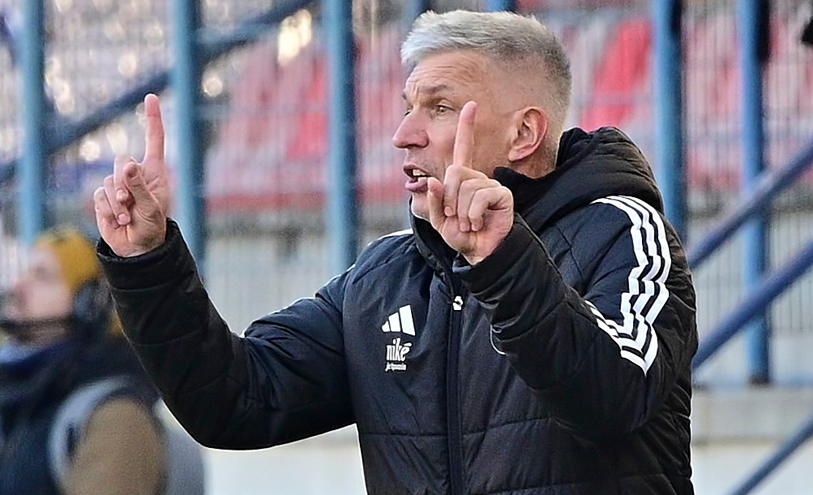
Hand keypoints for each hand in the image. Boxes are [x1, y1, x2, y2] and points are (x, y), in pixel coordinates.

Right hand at [94, 94, 169, 256]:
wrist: (137, 248)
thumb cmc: (152, 227)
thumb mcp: (151, 208)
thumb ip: (140, 187)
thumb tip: (128, 165)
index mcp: (154, 172)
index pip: (155, 140)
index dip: (153, 119)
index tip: (151, 97)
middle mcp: (136, 175)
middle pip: (121, 161)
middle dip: (123, 181)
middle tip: (130, 202)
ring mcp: (118, 185)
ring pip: (107, 180)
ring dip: (116, 201)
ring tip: (128, 217)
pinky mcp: (103, 198)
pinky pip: (98, 195)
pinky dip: (107, 209)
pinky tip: (118, 220)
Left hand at [427, 101, 513, 264]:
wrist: (480, 254)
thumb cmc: (462, 237)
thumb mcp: (440, 221)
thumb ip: (434, 202)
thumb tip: (434, 182)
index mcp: (462, 180)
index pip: (465, 149)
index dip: (467, 127)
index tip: (471, 105)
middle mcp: (478, 178)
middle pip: (455, 171)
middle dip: (448, 198)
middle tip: (455, 217)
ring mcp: (491, 185)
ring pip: (465, 187)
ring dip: (461, 212)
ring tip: (468, 223)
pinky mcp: (502, 195)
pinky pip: (479, 196)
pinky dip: (472, 215)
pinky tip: (477, 224)